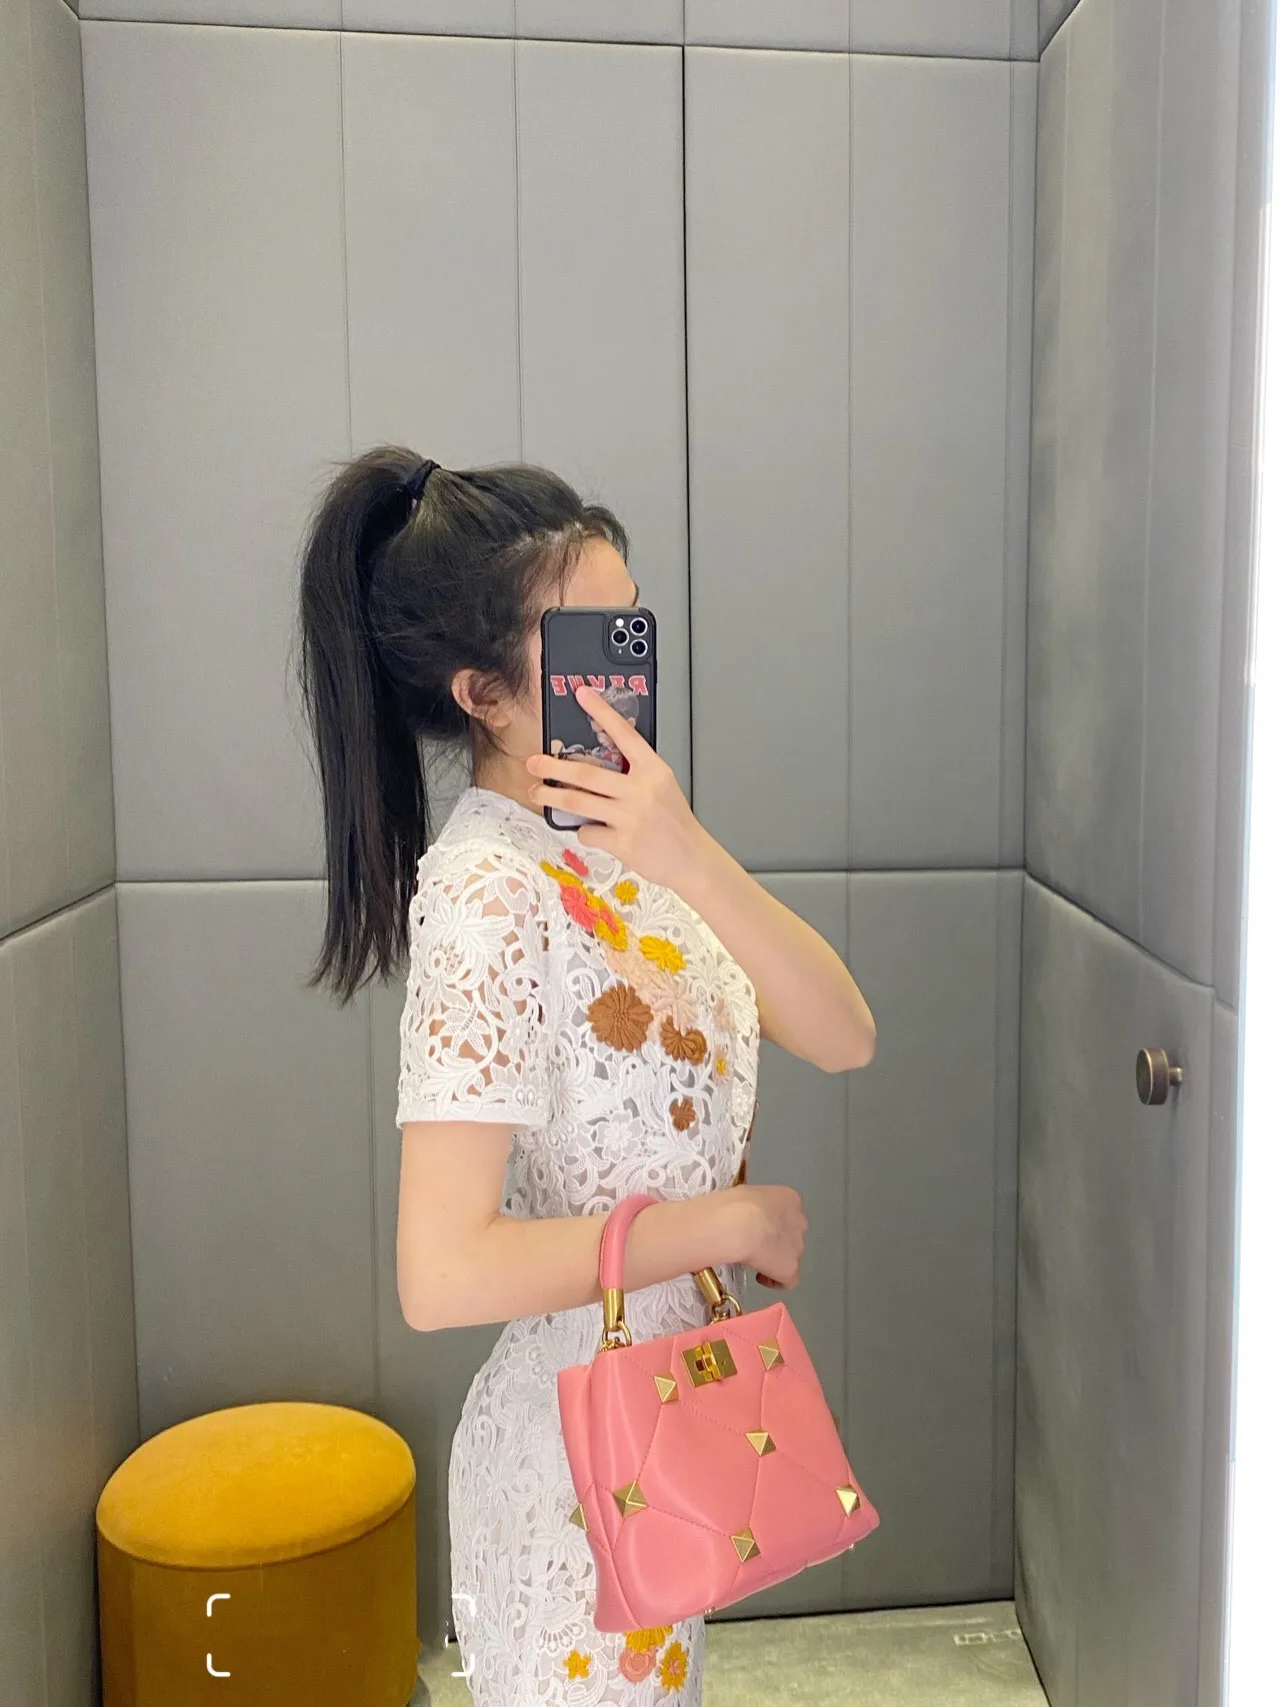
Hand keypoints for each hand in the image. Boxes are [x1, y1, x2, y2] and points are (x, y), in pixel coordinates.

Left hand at [525, 685, 711, 889]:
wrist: (691, 859)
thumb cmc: (674, 823)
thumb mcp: (662, 787)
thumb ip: (635, 773)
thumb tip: (596, 762)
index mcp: (654, 771)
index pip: (625, 734)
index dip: (602, 712)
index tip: (582, 695)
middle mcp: (641, 791)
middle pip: (587, 772)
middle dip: (554, 766)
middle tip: (534, 762)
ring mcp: (630, 817)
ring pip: (579, 802)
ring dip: (551, 796)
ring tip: (536, 792)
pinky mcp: (622, 843)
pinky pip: (588, 832)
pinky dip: (583, 831)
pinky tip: (590, 830)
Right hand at [733, 1184, 808, 1289]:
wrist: (736, 1224)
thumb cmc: (733, 1205)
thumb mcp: (745, 1195)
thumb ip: (754, 1207)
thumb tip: (745, 1218)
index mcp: (789, 1199)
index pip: (786, 1214)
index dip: (771, 1224)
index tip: (755, 1229)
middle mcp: (799, 1221)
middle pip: (791, 1236)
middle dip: (776, 1242)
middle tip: (755, 1245)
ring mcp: (798, 1246)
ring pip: (790, 1256)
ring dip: (775, 1260)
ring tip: (753, 1261)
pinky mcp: (791, 1268)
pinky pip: (789, 1280)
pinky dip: (775, 1280)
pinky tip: (760, 1277)